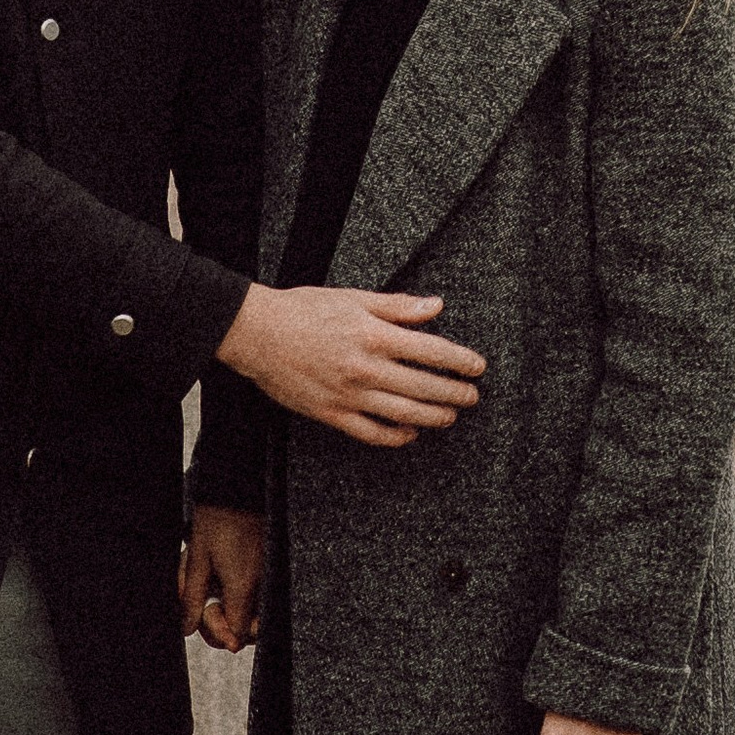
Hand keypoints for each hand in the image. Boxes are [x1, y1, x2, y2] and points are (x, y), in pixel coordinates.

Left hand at [180, 504, 267, 652]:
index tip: (205, 611)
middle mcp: (262, 587)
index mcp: (243, 587)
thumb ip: (191, 597)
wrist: (240, 486)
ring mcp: (269, 578)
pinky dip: (239, 592)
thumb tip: (186, 628)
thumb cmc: (218, 516)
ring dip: (231, 606)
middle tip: (207, 604)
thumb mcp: (197, 558)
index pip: (237, 634)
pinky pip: (258, 594)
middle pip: (250, 630)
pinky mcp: (270, 568)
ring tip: (212, 581)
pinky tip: (222, 573)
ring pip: (254, 613)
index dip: (218, 631)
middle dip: (225, 623)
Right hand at [216, 282, 483, 447]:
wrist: (257, 333)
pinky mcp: (331, 414)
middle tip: (472, 396)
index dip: (460, 361)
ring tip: (450, 415)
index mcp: (374, 335)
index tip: (477, 367)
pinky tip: (409, 433)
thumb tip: (435, 306)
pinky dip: (395, 436)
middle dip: (455, 393)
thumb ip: (396, 306)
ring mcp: (349, 395)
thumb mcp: (353, 298)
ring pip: (404, 414)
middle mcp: (367, 368)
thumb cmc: (304, 309)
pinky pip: (371, 433)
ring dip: (433, 416)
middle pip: (424, 386)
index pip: (431, 351)